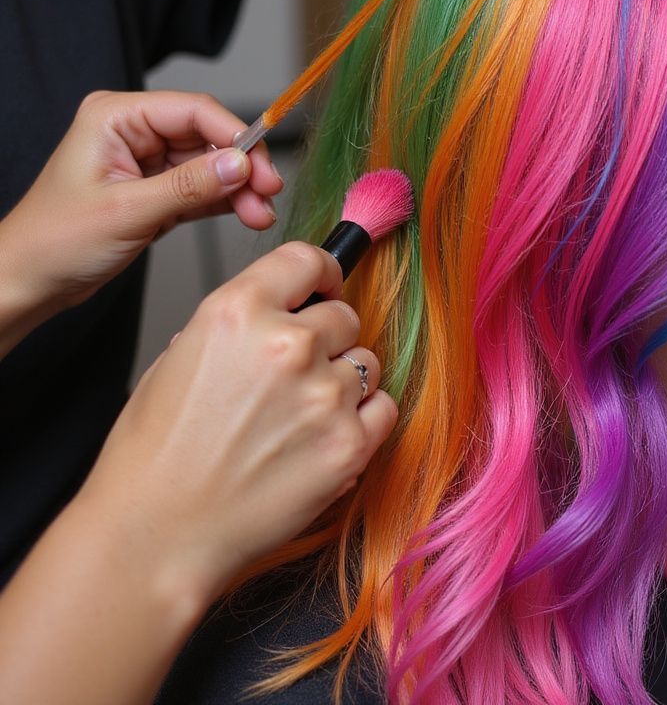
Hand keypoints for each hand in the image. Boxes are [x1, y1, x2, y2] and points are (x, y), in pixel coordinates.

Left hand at [0, 89, 282, 317]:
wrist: (29, 281)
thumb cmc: (54, 242)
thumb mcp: (128, 211)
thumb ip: (190, 186)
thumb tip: (241, 165)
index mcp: (116, 117)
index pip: (194, 110)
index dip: (235, 136)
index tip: (262, 168)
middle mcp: (135, 131)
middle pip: (209, 136)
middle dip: (243, 167)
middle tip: (268, 195)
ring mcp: (148, 160)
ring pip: (213, 164)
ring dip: (241, 188)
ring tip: (260, 214)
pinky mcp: (159, 189)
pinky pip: (204, 187)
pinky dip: (228, 201)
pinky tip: (248, 214)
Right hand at [0, 244, 396, 704]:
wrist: (155, 536)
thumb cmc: (155, 455)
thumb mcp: (179, 357)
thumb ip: (240, 325)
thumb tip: (281, 310)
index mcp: (238, 312)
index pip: (307, 259)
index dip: (321, 272)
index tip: (324, 286)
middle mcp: (288, 344)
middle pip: (344, 314)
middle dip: (327, 337)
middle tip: (298, 371)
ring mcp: (324, 395)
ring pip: (365, 362)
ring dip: (343, 381)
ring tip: (301, 415)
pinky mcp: (349, 444)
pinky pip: (383, 408)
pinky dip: (362, 420)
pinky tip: (324, 437)